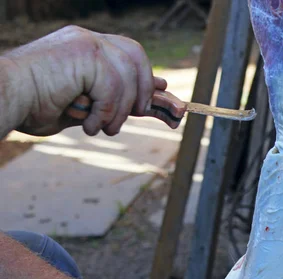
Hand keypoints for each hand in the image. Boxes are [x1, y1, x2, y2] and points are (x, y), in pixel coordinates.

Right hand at [2, 25, 164, 136]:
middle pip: (135, 56)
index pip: (128, 54)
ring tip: (102, 127)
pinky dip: (106, 110)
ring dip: (119, 109)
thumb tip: (149, 100)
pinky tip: (89, 123)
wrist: (5, 98)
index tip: (159, 92)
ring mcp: (85, 43)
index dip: (144, 75)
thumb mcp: (85, 103)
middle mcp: (87, 39)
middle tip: (133, 114)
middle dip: (141, 89)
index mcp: (85, 47)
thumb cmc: (35, 105)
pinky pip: (113, 85)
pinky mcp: (84, 53)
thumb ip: (112, 98)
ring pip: (125, 75)